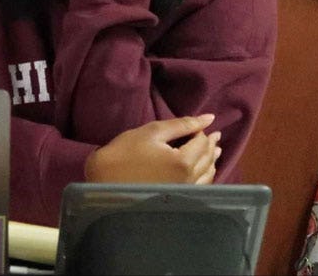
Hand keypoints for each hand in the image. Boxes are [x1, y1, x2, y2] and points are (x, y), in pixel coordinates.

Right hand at [83, 114, 221, 183]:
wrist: (103, 184)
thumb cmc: (123, 154)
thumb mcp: (151, 132)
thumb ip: (181, 124)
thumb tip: (209, 118)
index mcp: (183, 162)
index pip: (201, 142)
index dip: (201, 131)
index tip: (198, 125)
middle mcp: (188, 180)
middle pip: (207, 159)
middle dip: (210, 145)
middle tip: (214, 135)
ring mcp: (183, 193)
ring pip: (207, 175)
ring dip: (212, 161)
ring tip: (215, 151)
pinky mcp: (177, 201)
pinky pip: (200, 187)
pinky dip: (206, 176)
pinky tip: (204, 171)